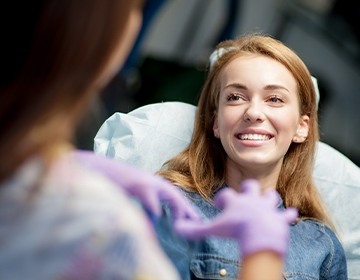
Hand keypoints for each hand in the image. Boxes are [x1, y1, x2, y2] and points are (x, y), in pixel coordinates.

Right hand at [71, 150, 199, 220]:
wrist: (96, 168)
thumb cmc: (113, 184)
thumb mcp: (133, 196)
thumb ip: (145, 206)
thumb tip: (155, 219)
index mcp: (153, 185)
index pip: (174, 197)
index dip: (184, 208)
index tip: (195, 220)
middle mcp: (152, 182)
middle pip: (176, 195)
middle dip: (187, 209)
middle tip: (198, 222)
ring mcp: (145, 181)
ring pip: (168, 194)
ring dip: (177, 207)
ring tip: (183, 222)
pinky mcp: (135, 182)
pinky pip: (148, 195)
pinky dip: (153, 205)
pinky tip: (158, 215)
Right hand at [174, 179, 297, 257]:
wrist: (259, 234)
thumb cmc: (235, 230)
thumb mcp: (213, 229)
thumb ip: (195, 229)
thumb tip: (177, 228)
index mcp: (236, 201)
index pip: (226, 194)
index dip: (221, 199)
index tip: (219, 205)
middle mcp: (252, 199)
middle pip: (251, 186)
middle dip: (248, 189)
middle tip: (245, 197)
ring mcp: (267, 207)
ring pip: (271, 196)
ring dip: (269, 199)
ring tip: (266, 203)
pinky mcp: (280, 218)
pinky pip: (287, 215)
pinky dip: (288, 215)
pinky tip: (290, 214)